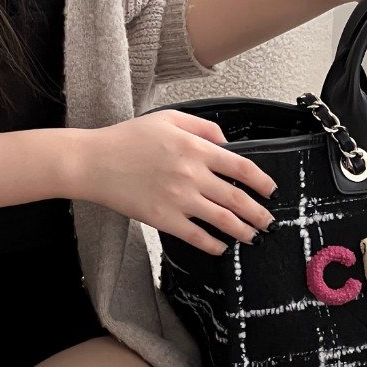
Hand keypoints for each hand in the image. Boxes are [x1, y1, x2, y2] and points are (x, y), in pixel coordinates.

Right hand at [70, 111, 278, 256]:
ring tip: (253, 237)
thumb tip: (227, 143)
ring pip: (222, 220)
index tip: (271, 191)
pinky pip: (197, 236)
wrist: (95, 162)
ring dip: (243, 231)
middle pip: (237, 198)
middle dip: (259, 214)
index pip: (241, 167)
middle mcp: (192, 175)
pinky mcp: (164, 219)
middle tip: (269, 223)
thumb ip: (203, 127)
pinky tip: (222, 247)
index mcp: (196, 149)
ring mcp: (179, 199)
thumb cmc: (129, 138)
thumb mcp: (169, 118)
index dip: (262, 182)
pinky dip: (214, 245)